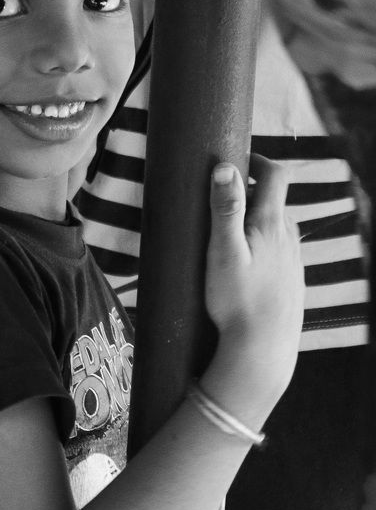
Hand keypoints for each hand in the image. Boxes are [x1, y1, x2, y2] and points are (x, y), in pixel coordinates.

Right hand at [205, 154, 303, 393]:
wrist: (262, 350)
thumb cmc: (238, 302)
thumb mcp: (223, 252)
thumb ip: (225, 209)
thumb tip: (224, 168)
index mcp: (271, 224)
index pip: (275, 175)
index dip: (258, 160)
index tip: (236, 159)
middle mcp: (288, 238)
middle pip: (273, 202)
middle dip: (248, 195)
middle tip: (216, 204)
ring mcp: (293, 261)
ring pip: (275, 229)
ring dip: (254, 224)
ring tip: (225, 239)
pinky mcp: (291, 282)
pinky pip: (278, 254)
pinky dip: (261, 249)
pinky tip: (242, 270)